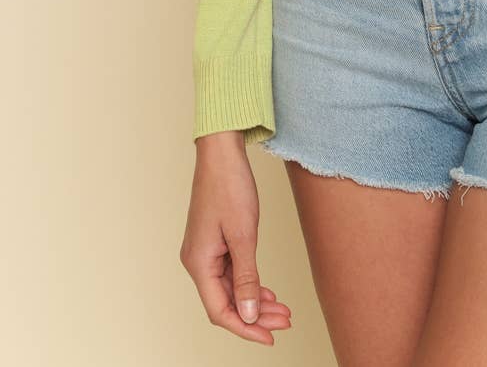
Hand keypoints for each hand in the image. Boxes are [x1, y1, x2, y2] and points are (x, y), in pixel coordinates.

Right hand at [180, 132, 292, 344]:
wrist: (221, 152)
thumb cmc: (230, 186)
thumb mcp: (244, 235)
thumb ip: (247, 278)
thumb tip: (249, 315)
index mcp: (198, 263)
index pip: (220, 311)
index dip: (245, 328)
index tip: (270, 338)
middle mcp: (197, 262)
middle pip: (226, 302)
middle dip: (256, 316)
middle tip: (285, 321)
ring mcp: (205, 252)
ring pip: (231, 289)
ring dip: (255, 301)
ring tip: (282, 309)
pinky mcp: (214, 242)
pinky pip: (231, 273)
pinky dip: (250, 284)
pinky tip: (267, 291)